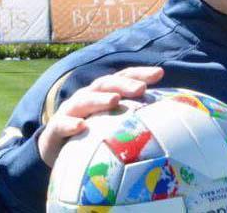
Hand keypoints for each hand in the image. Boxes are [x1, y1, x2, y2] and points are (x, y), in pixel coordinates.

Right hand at [37, 66, 163, 166]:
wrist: (57, 152)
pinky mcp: (54, 130)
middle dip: (124, 84)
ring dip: (99, 99)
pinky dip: (70, 124)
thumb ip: (136, 120)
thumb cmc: (94, 138)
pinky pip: (60, 125)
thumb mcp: (114, 126)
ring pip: (84, 100)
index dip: (140, 73)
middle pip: (106, 84)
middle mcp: (87, 97)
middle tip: (141, 89)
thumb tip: (171, 122)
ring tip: (114, 100)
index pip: (123, 78)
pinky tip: (82, 126)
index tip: (160, 73)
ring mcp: (70, 112)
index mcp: (104, 94)